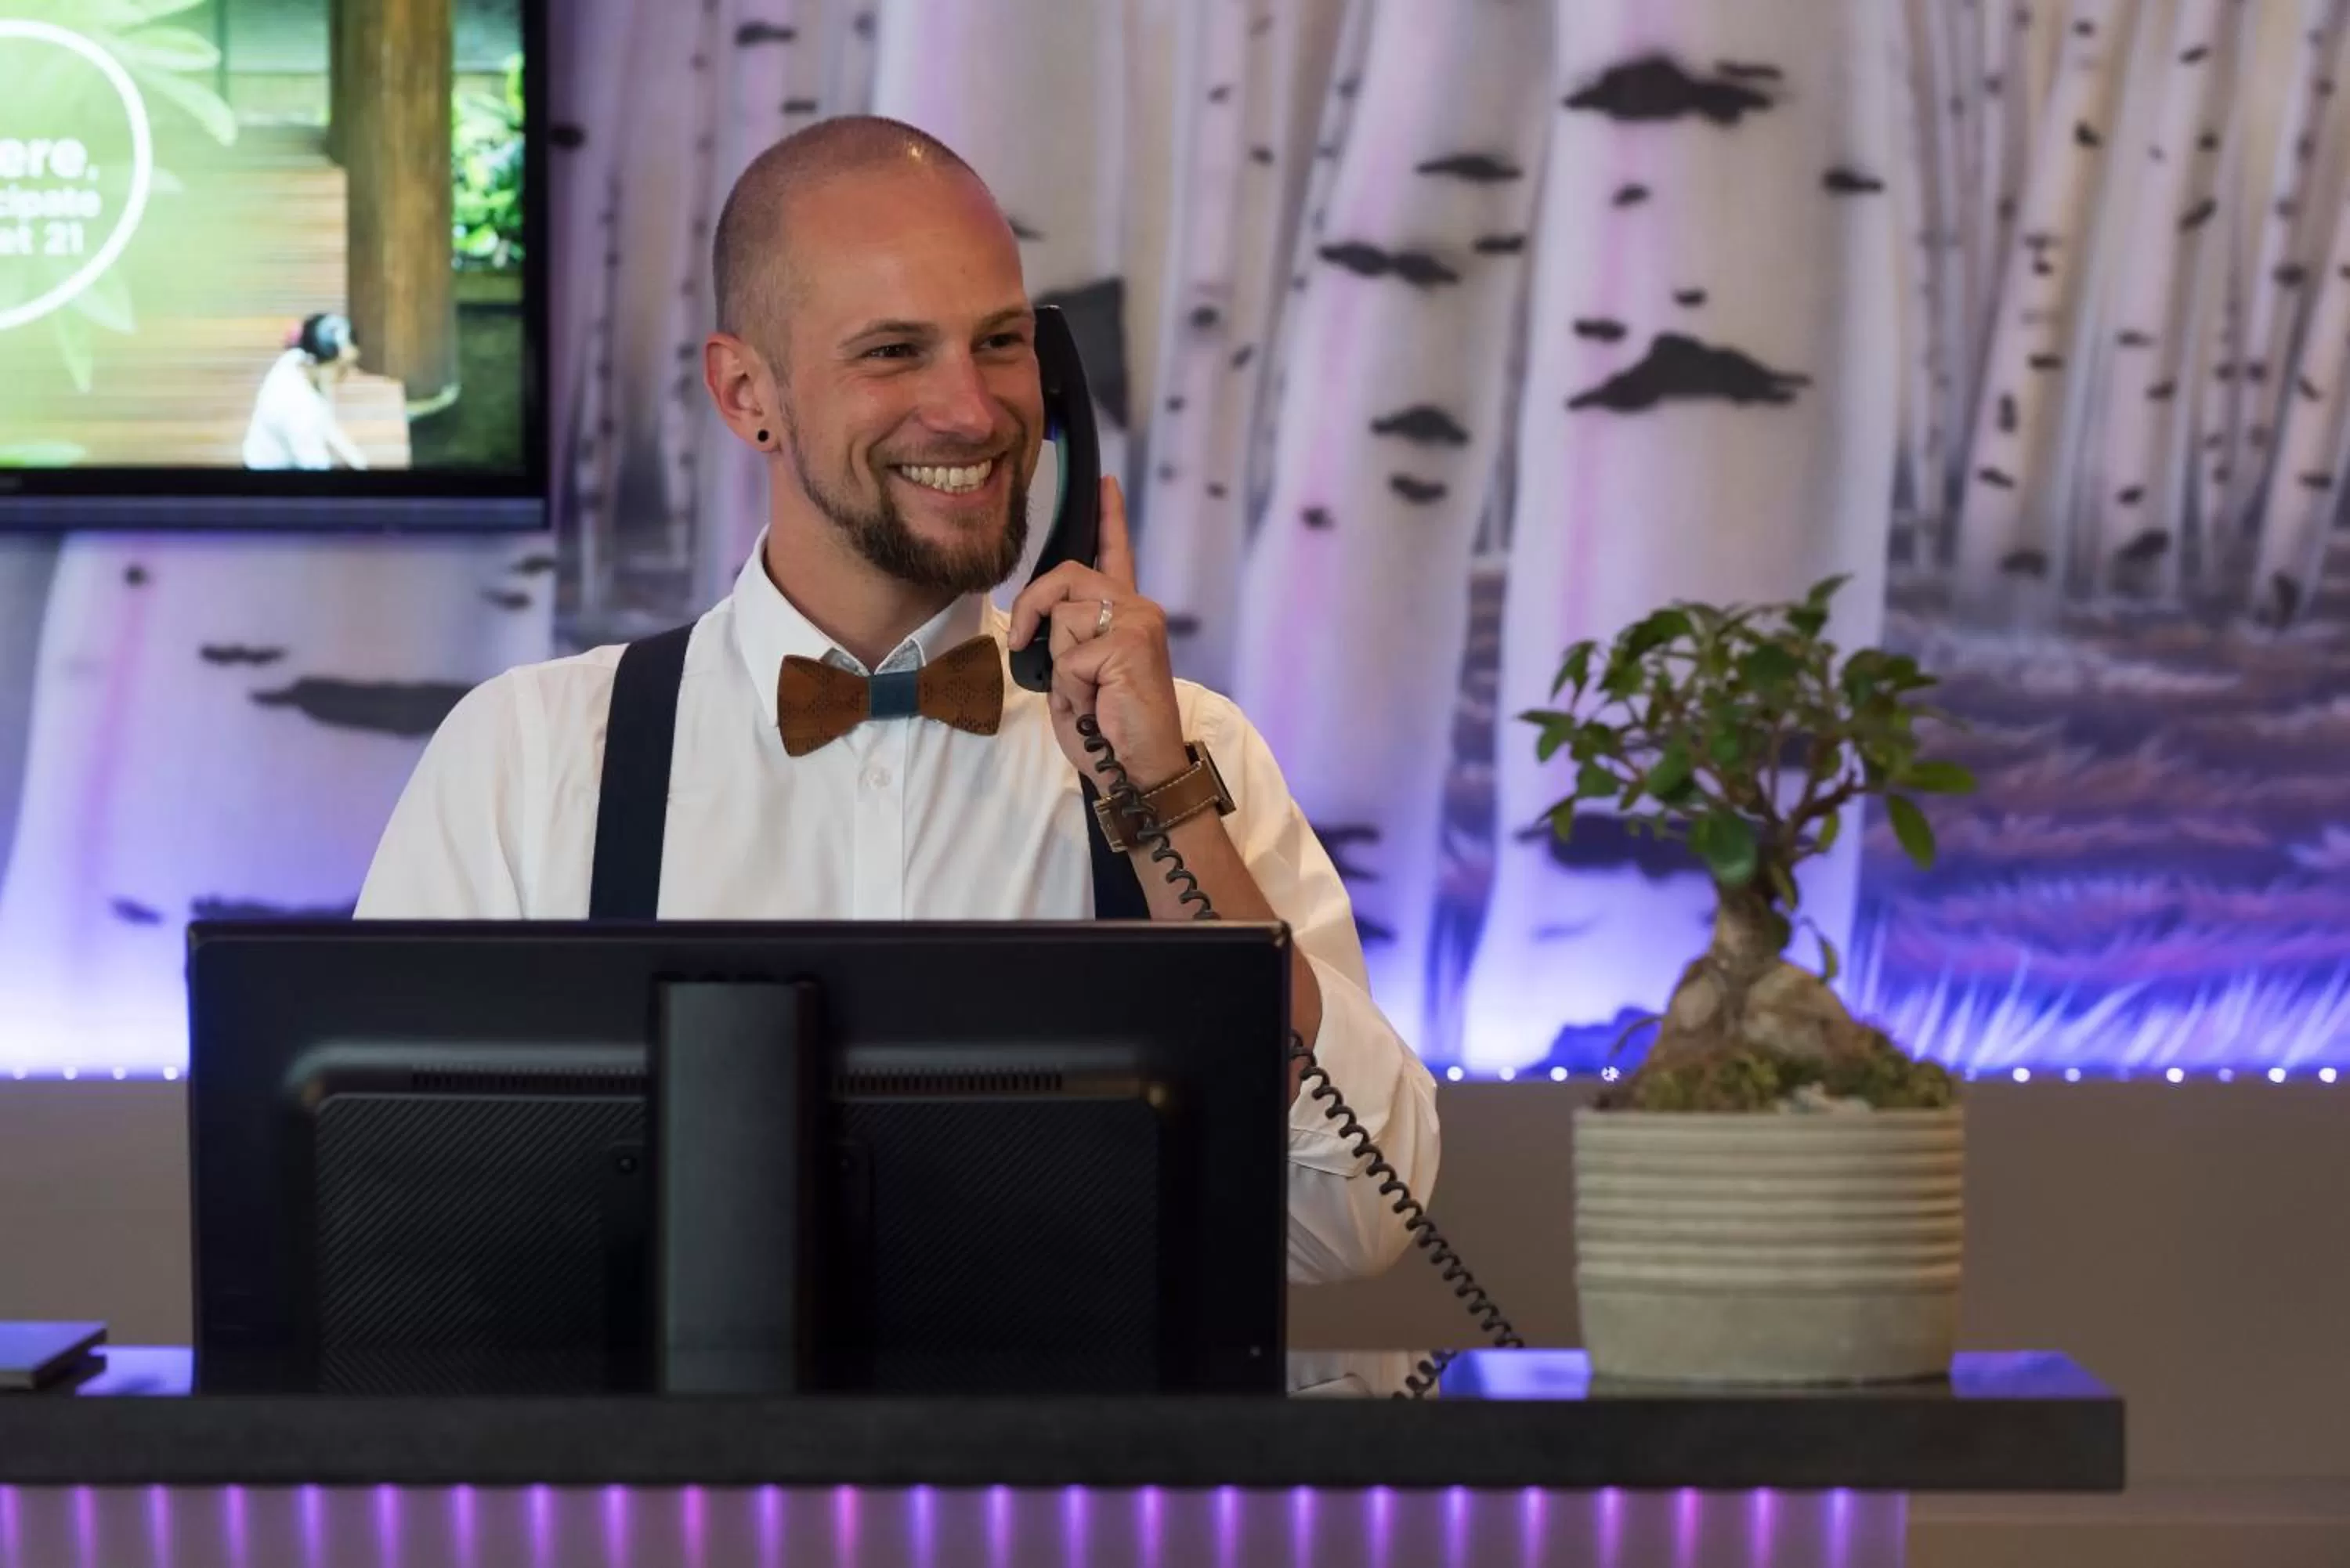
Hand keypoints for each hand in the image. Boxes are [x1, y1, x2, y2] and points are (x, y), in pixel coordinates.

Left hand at [1006, 476, 1189, 787]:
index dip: (1109, 516)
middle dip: (1034, 608)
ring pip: (1063, 617)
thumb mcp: (1076, 677)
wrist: (1140, 768)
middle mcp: (1138, 610)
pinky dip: (1069, 685)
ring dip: (1059, 665)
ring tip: (1087, 694)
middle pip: (1067, 576)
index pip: (1116, 554)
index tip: (1105, 481)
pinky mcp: (1129, 643)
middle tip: (1027, 645)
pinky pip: (1069, 653)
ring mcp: (1137, 623)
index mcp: (1128, 615)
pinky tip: (1095, 703)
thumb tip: (1043, 624)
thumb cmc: (1109, 730)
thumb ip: (1066, 640)